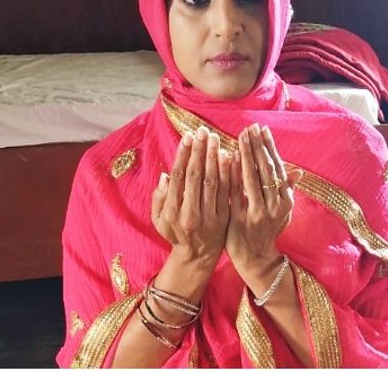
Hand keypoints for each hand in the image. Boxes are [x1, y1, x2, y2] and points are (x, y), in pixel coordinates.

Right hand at [151, 125, 230, 267]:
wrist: (197, 256)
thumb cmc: (176, 233)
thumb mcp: (159, 220)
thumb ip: (159, 198)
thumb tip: (165, 175)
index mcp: (172, 212)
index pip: (178, 178)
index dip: (183, 156)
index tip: (188, 137)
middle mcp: (191, 214)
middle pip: (196, 176)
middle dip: (199, 151)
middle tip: (203, 131)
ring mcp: (209, 216)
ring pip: (213, 182)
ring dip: (214, 158)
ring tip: (215, 138)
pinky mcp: (224, 218)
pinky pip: (227, 192)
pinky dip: (228, 173)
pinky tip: (229, 156)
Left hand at [225, 123, 303, 272]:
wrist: (255, 258)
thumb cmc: (267, 231)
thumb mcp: (282, 212)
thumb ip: (287, 190)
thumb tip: (298, 171)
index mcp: (285, 201)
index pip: (278, 168)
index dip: (270, 147)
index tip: (262, 129)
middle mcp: (275, 206)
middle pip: (266, 169)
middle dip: (258, 146)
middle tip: (250, 127)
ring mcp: (258, 213)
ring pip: (252, 178)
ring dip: (246, 155)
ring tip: (240, 136)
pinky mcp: (241, 220)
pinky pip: (236, 192)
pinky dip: (232, 174)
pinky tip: (227, 158)